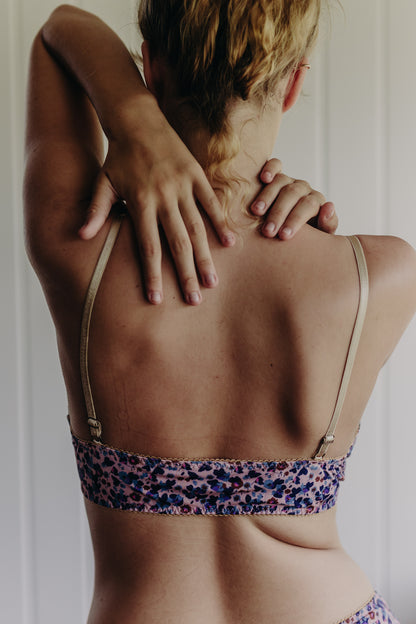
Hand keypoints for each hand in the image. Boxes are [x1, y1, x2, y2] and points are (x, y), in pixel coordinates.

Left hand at [79, 121, 235, 305]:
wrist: (137, 119)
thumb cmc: (118, 157)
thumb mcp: (102, 183)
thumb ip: (96, 211)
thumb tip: (80, 237)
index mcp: (140, 203)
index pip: (148, 248)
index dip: (153, 275)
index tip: (157, 299)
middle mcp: (164, 198)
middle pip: (177, 244)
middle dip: (185, 275)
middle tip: (195, 301)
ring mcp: (183, 186)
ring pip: (197, 228)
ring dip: (205, 257)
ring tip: (212, 282)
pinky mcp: (196, 175)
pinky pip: (211, 203)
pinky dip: (221, 223)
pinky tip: (230, 244)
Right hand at [252, 159, 337, 238]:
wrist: (291, 238)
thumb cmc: (304, 238)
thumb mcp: (319, 236)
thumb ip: (328, 223)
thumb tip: (329, 207)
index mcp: (316, 202)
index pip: (308, 206)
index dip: (295, 220)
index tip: (284, 236)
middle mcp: (303, 189)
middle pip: (292, 194)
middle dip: (279, 213)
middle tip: (268, 231)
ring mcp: (288, 181)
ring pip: (280, 181)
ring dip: (267, 196)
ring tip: (257, 212)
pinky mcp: (275, 176)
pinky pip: (275, 165)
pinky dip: (269, 168)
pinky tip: (263, 178)